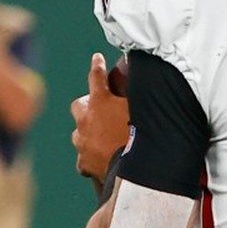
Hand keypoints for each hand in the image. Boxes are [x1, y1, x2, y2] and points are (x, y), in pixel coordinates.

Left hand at [71, 53, 129, 182]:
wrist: (134, 170)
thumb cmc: (140, 134)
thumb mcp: (141, 107)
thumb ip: (138, 94)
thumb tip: (147, 82)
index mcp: (100, 102)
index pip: (96, 76)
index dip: (97, 65)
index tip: (97, 58)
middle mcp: (86, 120)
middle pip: (78, 106)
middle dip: (87, 105)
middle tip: (99, 108)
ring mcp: (82, 142)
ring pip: (79, 132)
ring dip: (88, 131)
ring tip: (104, 135)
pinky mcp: (83, 163)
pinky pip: (83, 157)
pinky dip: (91, 155)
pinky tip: (102, 157)